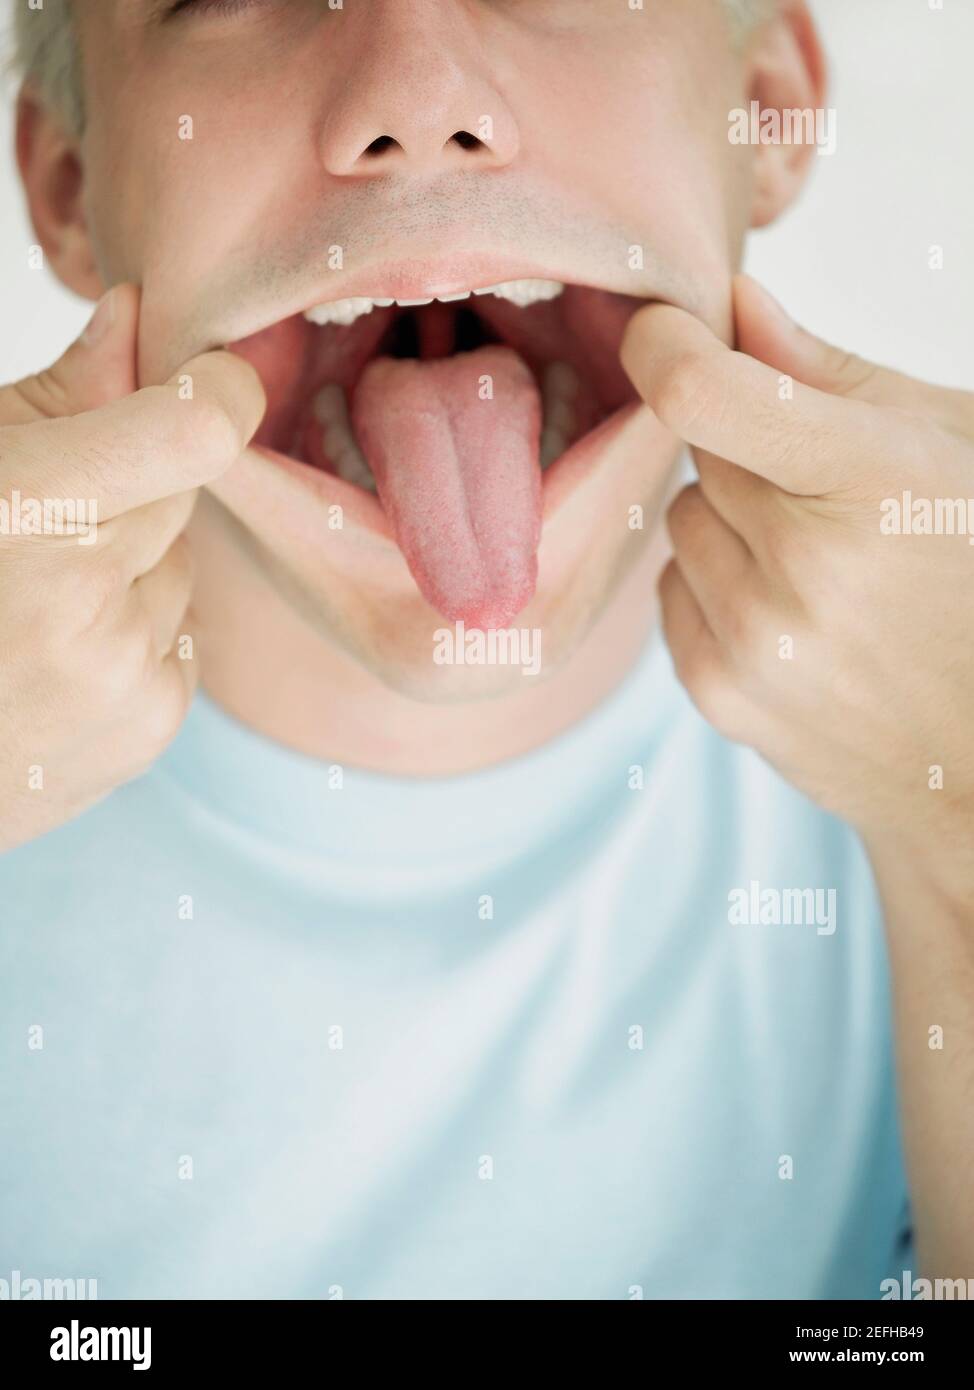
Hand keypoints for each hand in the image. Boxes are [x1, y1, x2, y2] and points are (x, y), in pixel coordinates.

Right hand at [0, 284, 264, 850]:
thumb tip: (137, 320)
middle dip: (129, 488)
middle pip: (181, 497)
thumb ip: (55, 396)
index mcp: (24, 516)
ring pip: (179, 573)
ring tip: (28, 604)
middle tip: (43, 518)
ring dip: (127, 570)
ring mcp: (121, 681)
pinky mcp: (147, 732)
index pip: (194, 433)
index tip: (210, 378)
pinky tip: (50, 656)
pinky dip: (132, 638)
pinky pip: (177, 642)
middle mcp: (83, 606)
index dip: (215, 391)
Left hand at [621, 275, 973, 871]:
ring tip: (817, 563)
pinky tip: (791, 613)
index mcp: (874, 482)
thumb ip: (830, 374)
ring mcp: (757, 643)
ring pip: (682, 521)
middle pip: (699, 451)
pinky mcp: (720, 694)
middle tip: (819, 487)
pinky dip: (716, 588)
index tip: (666, 329)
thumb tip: (732, 304)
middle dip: (746, 450)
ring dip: (732, 524)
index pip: (702, 394)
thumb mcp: (946, 447)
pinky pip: (672, 591)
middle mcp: (804, 569)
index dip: (664, 344)